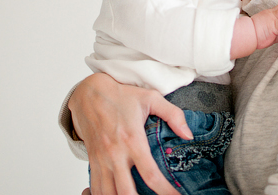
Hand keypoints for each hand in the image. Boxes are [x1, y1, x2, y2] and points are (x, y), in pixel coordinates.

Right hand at [69, 73, 191, 194]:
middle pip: (126, 192)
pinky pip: (96, 187)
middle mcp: (115, 153)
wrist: (89, 93)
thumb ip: (173, 114)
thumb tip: (188, 134)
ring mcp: (102, 159)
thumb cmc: (121, 95)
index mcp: (132, 139)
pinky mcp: (93, 161)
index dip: (165, 191)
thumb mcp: (151, 98)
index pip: (150, 174)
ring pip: (107, 193)